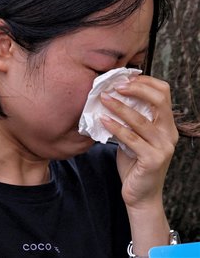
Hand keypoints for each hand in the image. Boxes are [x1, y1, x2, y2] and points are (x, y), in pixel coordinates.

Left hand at [100, 75, 177, 208]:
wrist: (140, 194)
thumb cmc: (134, 163)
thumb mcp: (134, 136)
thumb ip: (130, 119)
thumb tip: (109, 96)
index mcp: (166, 124)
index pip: (164, 93)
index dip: (144, 81)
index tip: (123, 77)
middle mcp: (169, 133)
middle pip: (159, 100)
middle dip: (135, 88)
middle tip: (114, 85)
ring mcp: (163, 146)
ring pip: (141, 119)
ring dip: (119, 106)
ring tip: (102, 98)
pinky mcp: (153, 159)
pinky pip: (131, 138)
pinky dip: (115, 127)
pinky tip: (102, 120)